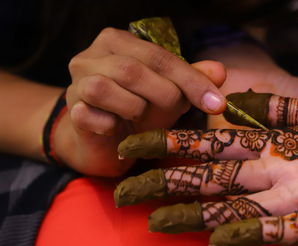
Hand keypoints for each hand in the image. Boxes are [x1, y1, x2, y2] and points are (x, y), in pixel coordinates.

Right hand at [59, 27, 226, 175]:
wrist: (103, 142)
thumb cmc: (137, 111)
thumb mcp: (169, 93)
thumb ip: (191, 80)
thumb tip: (220, 72)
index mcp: (118, 42)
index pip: (159, 56)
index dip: (191, 80)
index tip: (217, 104)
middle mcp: (91, 57)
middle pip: (131, 69)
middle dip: (163, 94)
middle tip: (175, 111)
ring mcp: (75, 84)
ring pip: (104, 88)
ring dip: (133, 108)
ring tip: (139, 117)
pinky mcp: (70, 113)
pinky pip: (89, 116)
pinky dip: (111, 126)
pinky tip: (117, 130)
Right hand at [114, 93, 297, 245]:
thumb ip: (283, 105)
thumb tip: (238, 99)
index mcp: (274, 142)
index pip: (212, 142)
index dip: (173, 144)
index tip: (137, 143)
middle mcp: (273, 172)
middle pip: (210, 178)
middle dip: (167, 182)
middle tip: (125, 188)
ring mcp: (292, 198)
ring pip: (231, 207)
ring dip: (193, 214)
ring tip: (154, 219)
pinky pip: (273, 231)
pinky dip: (246, 233)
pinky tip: (215, 236)